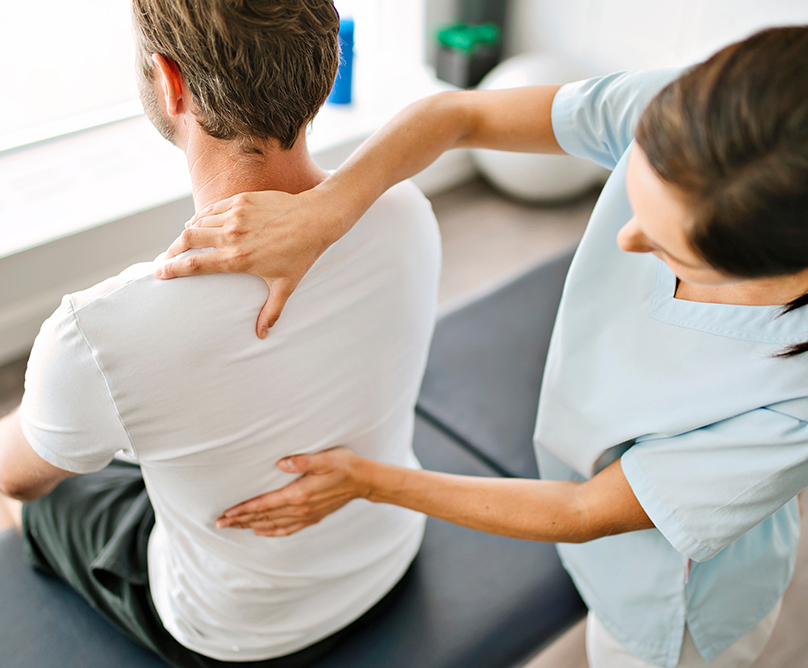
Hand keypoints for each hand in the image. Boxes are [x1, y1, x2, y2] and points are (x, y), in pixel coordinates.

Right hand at [155, 187, 345, 337]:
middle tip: (166, 258)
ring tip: (181, 243)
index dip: (172, 269)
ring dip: (186, 233)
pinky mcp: (241, 200)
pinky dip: (200, 216)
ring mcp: (236, 215)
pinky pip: (212, 208)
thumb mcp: (286, 285)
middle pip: (188, 240)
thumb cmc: (302, 254)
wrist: (316, 218)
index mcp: (238, 259)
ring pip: (198, 222)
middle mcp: (232, 235)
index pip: (194, 264)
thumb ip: (271, 311)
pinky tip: (196, 223)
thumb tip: (262, 335)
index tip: (160, 273)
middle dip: (172, 250)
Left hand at [216, 447, 369, 536]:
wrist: (364, 481)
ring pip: (272, 524)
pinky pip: (287, 529)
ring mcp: (306, 515)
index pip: (264, 504)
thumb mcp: (326, 458)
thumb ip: (303, 461)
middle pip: (264, 517)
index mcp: (299, 494)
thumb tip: (281, 463)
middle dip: (240, 520)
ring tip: (234, 527)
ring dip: (251, 526)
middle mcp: (300, 508)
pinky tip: (261, 531)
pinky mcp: (312, 517)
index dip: (243, 509)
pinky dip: (271, 532)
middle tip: (219, 524)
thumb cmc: (345, 465)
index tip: (226, 514)